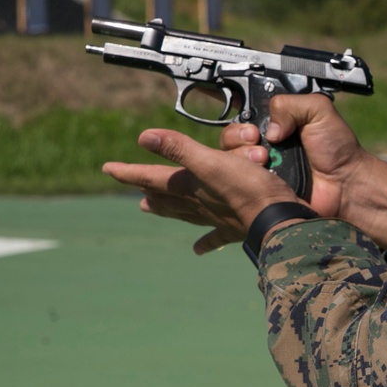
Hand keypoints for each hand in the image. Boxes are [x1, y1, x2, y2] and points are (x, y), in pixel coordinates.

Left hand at [103, 129, 300, 254]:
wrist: (278, 220)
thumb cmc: (247, 190)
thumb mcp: (212, 163)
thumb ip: (179, 149)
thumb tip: (144, 137)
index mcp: (189, 187)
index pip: (152, 177)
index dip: (129, 172)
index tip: (108, 168)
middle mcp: (197, 204)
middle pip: (166, 198)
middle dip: (148, 191)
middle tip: (135, 191)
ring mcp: (215, 218)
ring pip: (184, 213)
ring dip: (168, 210)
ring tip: (151, 208)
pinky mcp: (234, 228)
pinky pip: (215, 237)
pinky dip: (205, 242)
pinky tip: (199, 249)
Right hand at [221, 93, 386, 247]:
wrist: (344, 185)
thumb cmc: (338, 149)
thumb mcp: (319, 110)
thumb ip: (290, 104)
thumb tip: (267, 129)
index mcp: (278, 120)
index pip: (246, 106)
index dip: (232, 101)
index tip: (226, 99)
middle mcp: (266, 142)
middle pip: (232, 133)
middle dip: (237, 133)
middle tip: (255, 137)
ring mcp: (261, 165)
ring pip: (230, 155)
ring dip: (240, 153)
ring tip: (263, 158)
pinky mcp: (260, 186)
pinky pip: (238, 178)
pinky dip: (245, 173)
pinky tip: (262, 171)